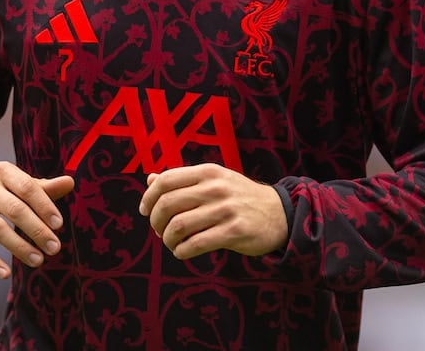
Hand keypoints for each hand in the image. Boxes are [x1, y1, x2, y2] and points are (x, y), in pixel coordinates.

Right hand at [0, 162, 73, 278]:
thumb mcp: (13, 181)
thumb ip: (41, 187)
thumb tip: (70, 183)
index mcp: (2, 171)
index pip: (27, 188)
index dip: (44, 206)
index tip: (59, 225)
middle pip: (15, 209)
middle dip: (37, 230)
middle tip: (55, 248)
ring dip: (19, 247)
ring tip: (38, 260)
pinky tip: (5, 273)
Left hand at [138, 163, 287, 258]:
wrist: (279, 213)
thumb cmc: (239, 197)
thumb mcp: (214, 180)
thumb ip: (183, 180)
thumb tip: (150, 180)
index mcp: (208, 172)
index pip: (166, 181)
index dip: (149, 198)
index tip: (145, 211)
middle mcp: (215, 187)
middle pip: (168, 204)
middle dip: (156, 222)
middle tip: (159, 231)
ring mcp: (226, 209)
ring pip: (179, 226)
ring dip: (168, 239)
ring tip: (172, 243)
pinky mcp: (235, 231)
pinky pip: (196, 244)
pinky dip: (182, 251)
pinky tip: (183, 251)